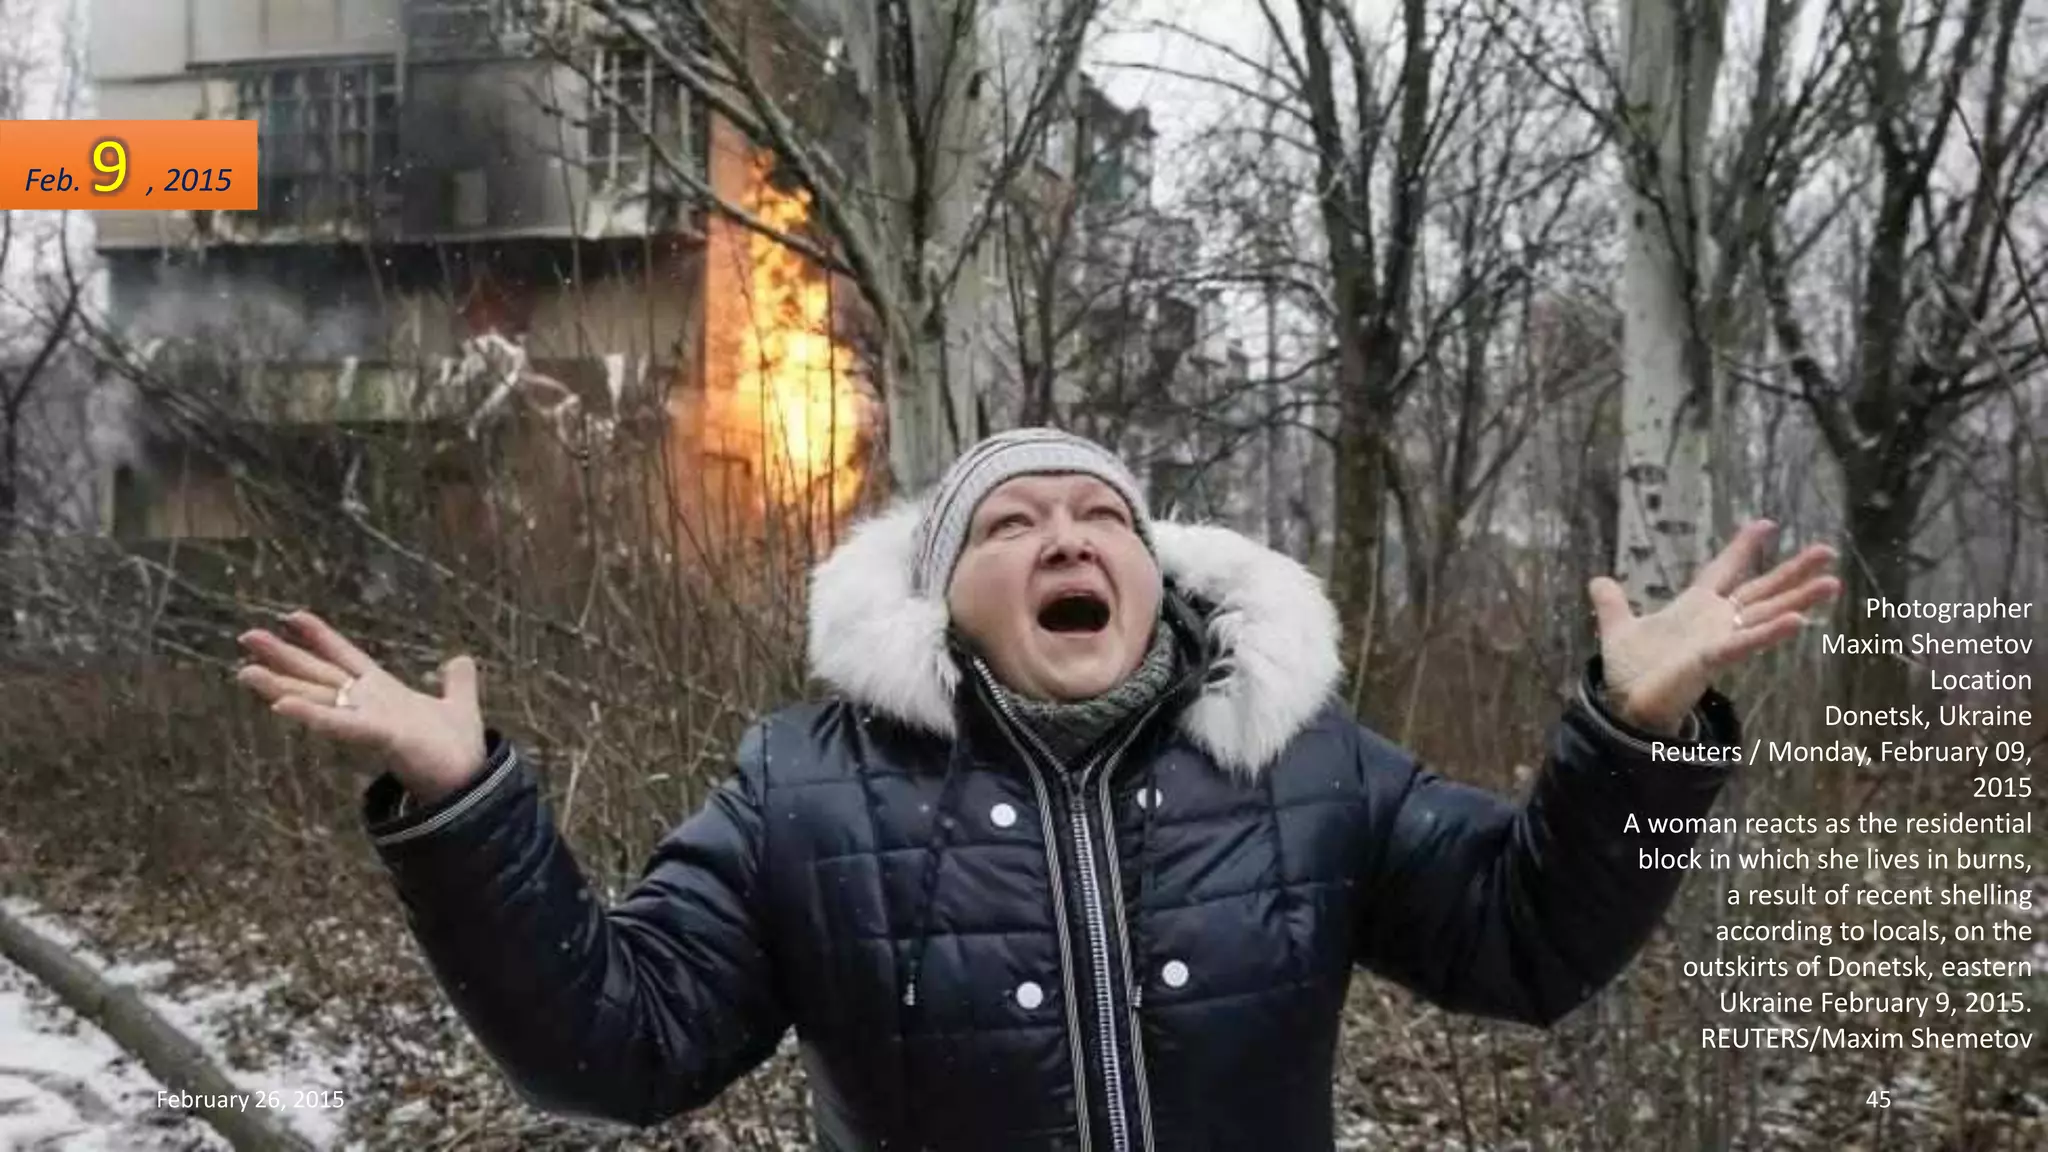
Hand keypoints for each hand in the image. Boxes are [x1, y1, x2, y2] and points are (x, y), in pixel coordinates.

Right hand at [234, 610, 486, 803]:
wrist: (469, 782)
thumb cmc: (456, 749)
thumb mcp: (458, 705)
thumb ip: (457, 682)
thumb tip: (460, 660)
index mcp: (383, 692)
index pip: (346, 657)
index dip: (321, 637)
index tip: (292, 615)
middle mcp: (368, 704)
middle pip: (319, 675)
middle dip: (283, 656)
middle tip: (246, 637)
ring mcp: (369, 721)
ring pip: (317, 699)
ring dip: (280, 686)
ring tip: (245, 672)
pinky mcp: (381, 737)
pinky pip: (341, 724)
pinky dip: (312, 715)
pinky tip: (281, 705)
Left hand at [1588, 521, 1839, 734]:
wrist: (1626, 709)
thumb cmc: (1632, 674)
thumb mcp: (1618, 629)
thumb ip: (1613, 605)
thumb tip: (1598, 581)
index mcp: (1696, 608)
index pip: (1725, 571)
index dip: (1743, 548)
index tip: (1766, 523)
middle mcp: (1715, 622)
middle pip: (1761, 590)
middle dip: (1793, 571)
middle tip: (1827, 550)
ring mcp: (1718, 640)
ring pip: (1766, 614)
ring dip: (1799, 598)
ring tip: (1833, 583)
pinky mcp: (1712, 660)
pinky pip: (1745, 643)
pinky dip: (1770, 633)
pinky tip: (1798, 620)